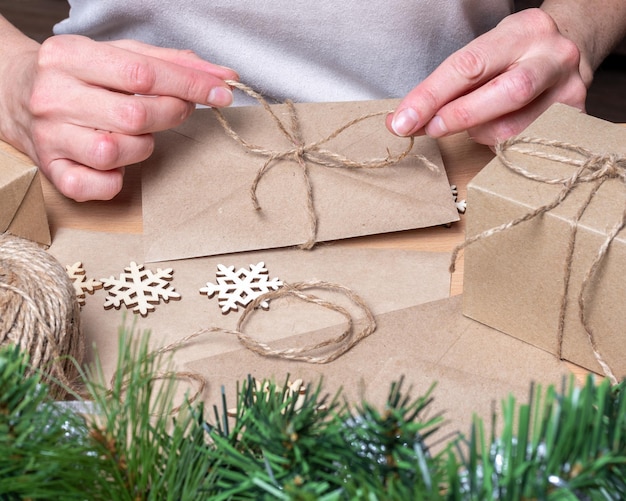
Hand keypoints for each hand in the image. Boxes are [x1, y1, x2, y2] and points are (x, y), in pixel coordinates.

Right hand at [2, 34, 237, 200]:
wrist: (12, 93)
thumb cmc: (79, 75)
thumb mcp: (117, 55)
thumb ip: (169, 62)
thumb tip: (222, 75)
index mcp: (70, 56)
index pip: (143, 73)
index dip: (190, 84)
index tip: (222, 90)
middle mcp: (54, 96)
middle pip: (134, 115)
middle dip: (171, 114)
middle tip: (178, 109)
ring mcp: (50, 136)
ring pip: (118, 151)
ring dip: (143, 146)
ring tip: (134, 133)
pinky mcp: (53, 170)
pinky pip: (100, 185)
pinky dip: (118, 178)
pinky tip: (116, 162)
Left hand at [386, 9, 586, 145]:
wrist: (569, 51)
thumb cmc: (513, 57)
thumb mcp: (483, 55)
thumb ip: (445, 87)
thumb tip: (401, 122)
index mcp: (522, 30)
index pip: (469, 64)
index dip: (431, 96)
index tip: (403, 121)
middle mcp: (552, 56)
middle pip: (505, 93)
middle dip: (460, 116)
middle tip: (432, 129)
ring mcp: (570, 89)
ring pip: (514, 128)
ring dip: (479, 134)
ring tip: (475, 124)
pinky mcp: (576, 120)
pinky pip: (526, 146)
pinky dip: (500, 145)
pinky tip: (497, 132)